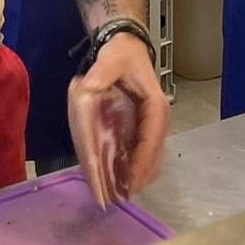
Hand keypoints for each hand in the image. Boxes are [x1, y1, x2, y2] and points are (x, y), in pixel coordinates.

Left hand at [68, 32, 169, 205]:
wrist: (125, 46)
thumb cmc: (120, 55)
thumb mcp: (109, 61)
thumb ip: (98, 76)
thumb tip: (86, 92)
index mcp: (155, 107)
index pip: (151, 142)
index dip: (140, 166)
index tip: (129, 185)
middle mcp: (157, 120)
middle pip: (152, 158)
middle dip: (136, 179)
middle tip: (115, 197)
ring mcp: (150, 127)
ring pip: (148, 160)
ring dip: (134, 177)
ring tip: (113, 193)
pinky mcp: (141, 129)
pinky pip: (139, 154)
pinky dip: (130, 168)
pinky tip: (112, 178)